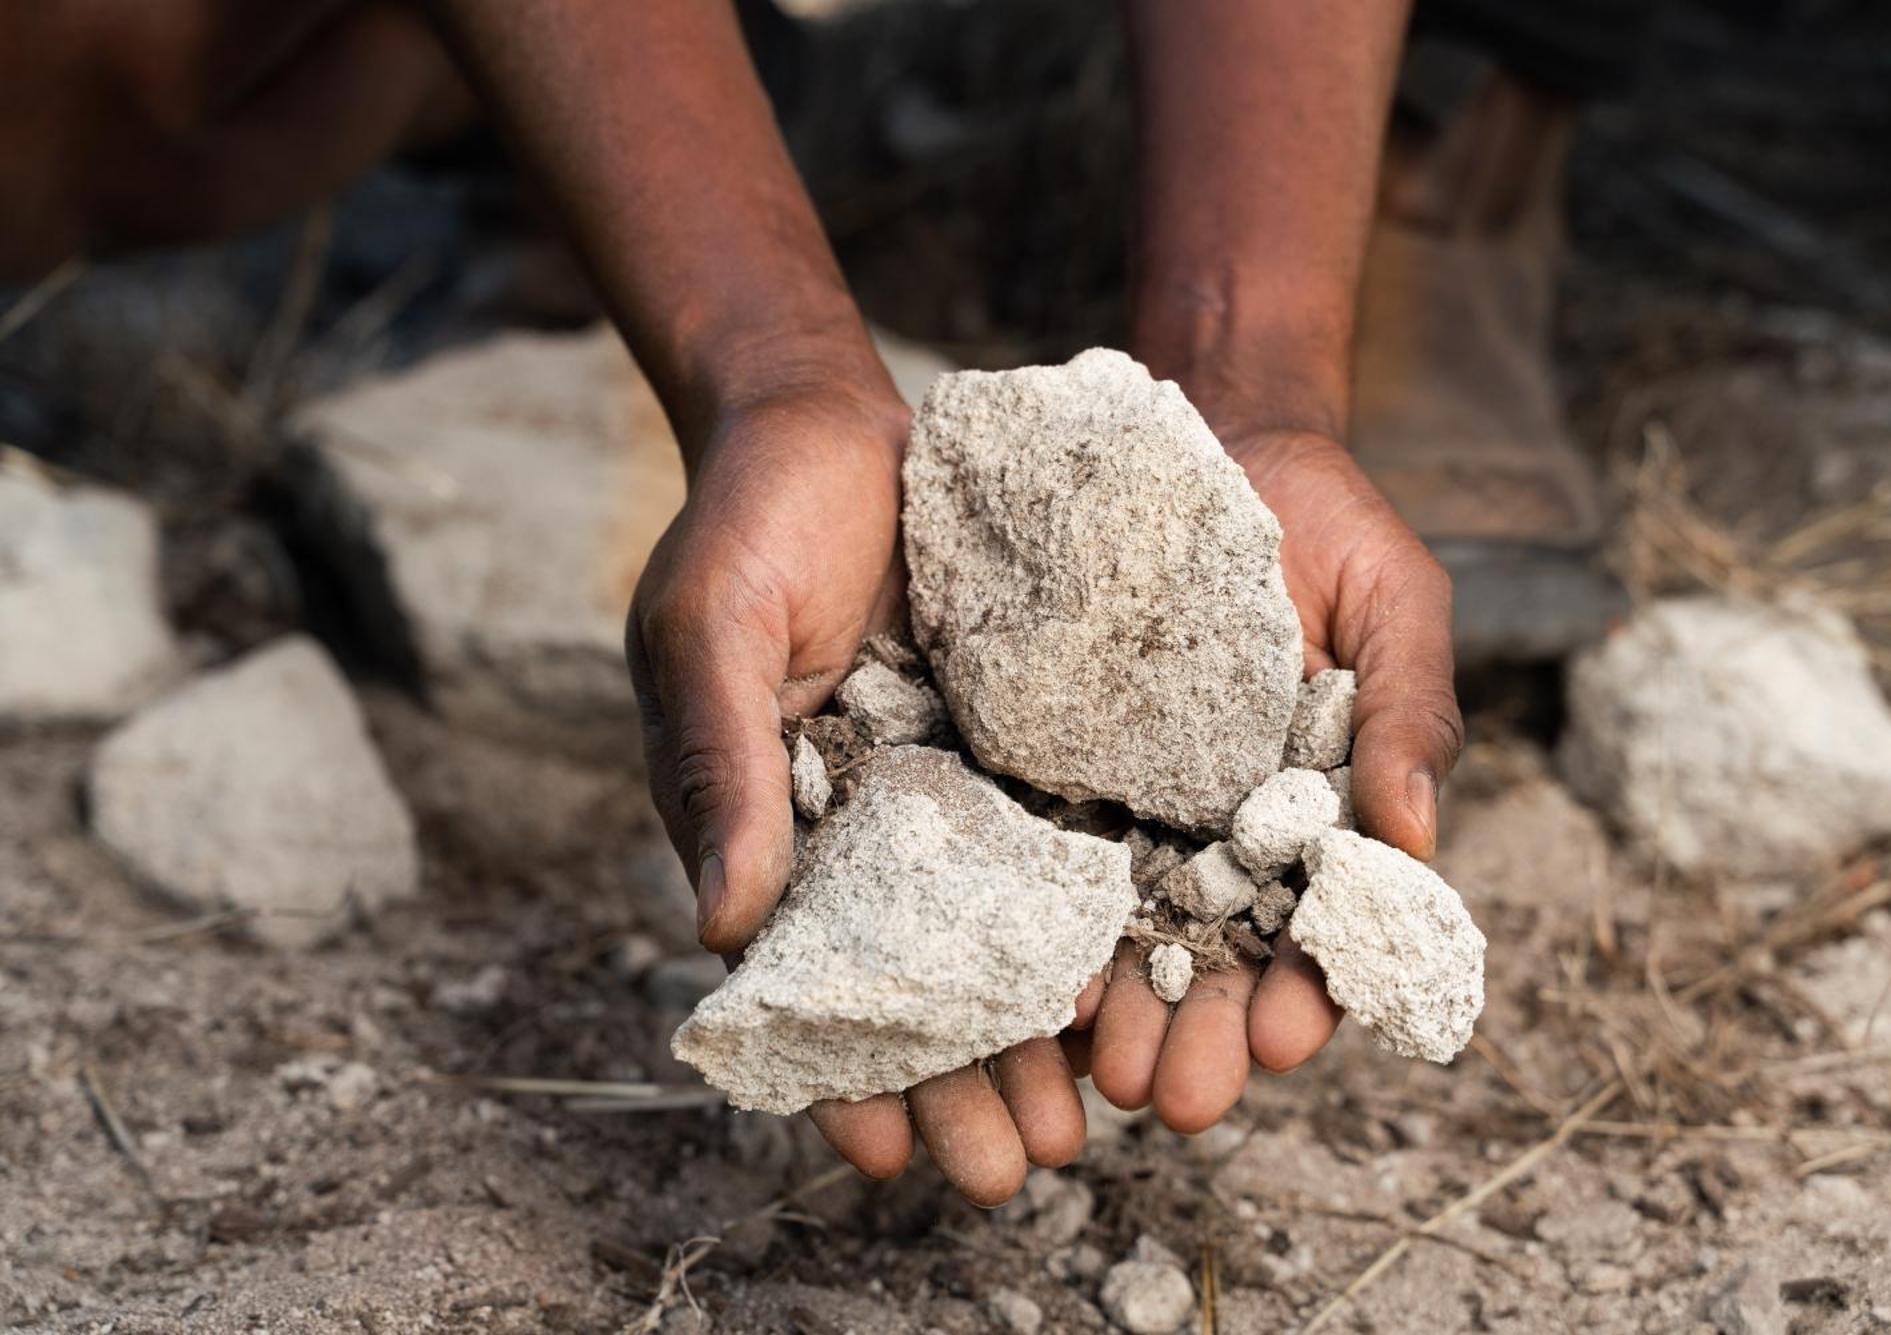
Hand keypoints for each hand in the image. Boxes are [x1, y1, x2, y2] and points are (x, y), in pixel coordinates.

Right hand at [625, 382, 1095, 1204]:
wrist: (837, 421)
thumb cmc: (747, 528)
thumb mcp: (708, 635)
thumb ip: (717, 767)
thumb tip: (717, 928)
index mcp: (783, 832)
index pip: (810, 980)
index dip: (843, 1071)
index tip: (886, 1152)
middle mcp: (880, 829)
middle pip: (927, 982)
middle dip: (968, 1080)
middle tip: (1014, 1167)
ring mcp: (964, 789)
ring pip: (1013, 933)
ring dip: (1046, 1029)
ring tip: (1093, 1113)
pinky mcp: (1042, 737)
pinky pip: (1081, 834)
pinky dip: (1110, 912)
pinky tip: (1148, 979)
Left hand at [1084, 425, 1464, 1130]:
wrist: (1204, 441)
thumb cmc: (1322, 522)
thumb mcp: (1394, 601)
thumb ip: (1408, 710)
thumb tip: (1423, 838)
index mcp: (1315, 813)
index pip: (1320, 928)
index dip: (1310, 991)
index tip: (1291, 1041)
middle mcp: (1222, 830)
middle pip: (1216, 959)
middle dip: (1202, 1036)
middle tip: (1175, 1099)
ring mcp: (1135, 806)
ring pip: (1126, 932)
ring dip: (1117, 1011)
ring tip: (1098, 1072)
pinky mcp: (1057, 768)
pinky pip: (1045, 852)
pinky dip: (1038, 921)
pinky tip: (1019, 978)